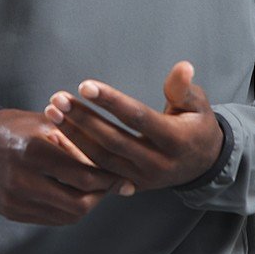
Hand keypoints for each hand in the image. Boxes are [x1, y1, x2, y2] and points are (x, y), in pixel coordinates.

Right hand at [0, 108, 133, 225]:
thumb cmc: (16, 128)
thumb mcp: (46, 122)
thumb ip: (78, 141)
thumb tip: (114, 163)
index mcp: (33, 150)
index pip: (83, 175)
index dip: (107, 178)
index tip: (122, 175)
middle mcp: (22, 179)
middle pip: (78, 201)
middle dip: (101, 195)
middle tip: (113, 185)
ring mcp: (14, 199)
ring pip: (67, 215)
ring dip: (87, 205)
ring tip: (96, 191)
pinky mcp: (11, 212)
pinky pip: (51, 220)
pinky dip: (68, 211)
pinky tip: (74, 197)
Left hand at [43, 61, 224, 194]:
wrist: (202, 165)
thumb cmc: (196, 126)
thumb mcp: (198, 105)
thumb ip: (184, 88)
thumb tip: (183, 67)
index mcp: (175, 140)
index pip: (138, 118)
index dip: (111, 101)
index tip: (85, 85)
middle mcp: (158, 163)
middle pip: (114, 140)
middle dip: (83, 119)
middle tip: (58, 99)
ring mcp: (142, 178)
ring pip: (102, 159)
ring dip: (73, 136)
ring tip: (52, 113)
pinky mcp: (129, 186)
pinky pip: (97, 173)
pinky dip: (75, 156)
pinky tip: (55, 137)